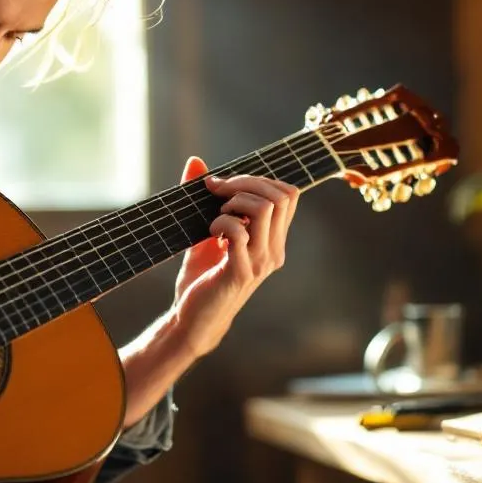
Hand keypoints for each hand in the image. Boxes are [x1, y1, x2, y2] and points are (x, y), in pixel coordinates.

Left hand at [169, 156, 298, 357]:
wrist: (193, 320)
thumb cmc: (202, 278)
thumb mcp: (205, 233)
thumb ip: (206, 200)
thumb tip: (196, 161)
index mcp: (273, 240)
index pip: (288, 194)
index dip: (258, 179)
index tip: (224, 185)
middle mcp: (274, 250)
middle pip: (281, 195)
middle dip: (245, 182)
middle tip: (217, 193)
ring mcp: (260, 262)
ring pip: (265, 209)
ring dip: (235, 201)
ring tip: (216, 215)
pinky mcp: (240, 272)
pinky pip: (239, 232)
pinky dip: (220, 222)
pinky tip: (209, 234)